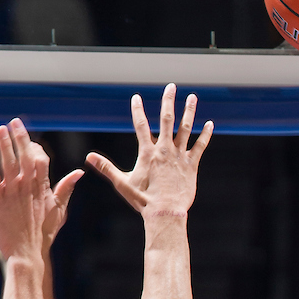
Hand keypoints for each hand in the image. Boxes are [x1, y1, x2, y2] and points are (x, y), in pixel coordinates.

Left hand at [0, 119, 82, 263]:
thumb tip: (79, 172)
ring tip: (0, 129)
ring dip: (3, 144)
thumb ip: (66, 189)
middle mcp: (27, 186)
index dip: (34, 146)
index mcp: (42, 187)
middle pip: (24, 155)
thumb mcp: (60, 211)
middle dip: (19, 137)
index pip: (40, 158)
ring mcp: (11, 193)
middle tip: (14, 122)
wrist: (27, 252)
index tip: (29, 138)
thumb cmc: (44, 234)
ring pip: (7, 162)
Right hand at [86, 83, 212, 218]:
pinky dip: (206, 134)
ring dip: (189, 111)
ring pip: (186, 128)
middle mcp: (165, 150)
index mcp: (148, 153)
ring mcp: (180, 156)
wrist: (165, 212)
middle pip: (167, 119)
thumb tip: (89, 158)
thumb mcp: (123, 183)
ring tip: (192, 97)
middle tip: (171, 86)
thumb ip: (106, 168)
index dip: (137, 110)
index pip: (141, 125)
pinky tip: (210, 124)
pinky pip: (200, 146)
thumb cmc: (143, 200)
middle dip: (168, 101)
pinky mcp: (192, 165)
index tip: (136, 97)